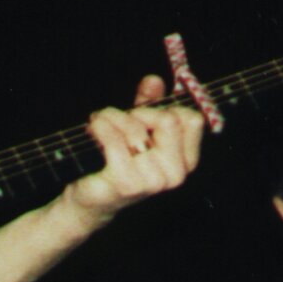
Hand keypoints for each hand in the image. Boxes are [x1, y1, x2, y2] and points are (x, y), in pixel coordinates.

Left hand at [62, 73, 204, 225]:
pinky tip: (93, 128)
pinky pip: (115, 139)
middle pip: (169, 119)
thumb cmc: (117, 163)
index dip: (165, 109)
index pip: (191, 119)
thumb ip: (148, 104)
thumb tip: (154, 80)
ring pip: (137, 128)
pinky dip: (101, 127)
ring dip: (112, 118)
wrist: (90, 201)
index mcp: (186, 162)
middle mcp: (176, 174)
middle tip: (120, 119)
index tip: (144, 114)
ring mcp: (154, 181)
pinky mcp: (127, 183)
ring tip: (98, 123)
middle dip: (140, 113)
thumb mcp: (136, 129)